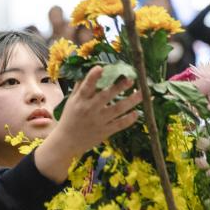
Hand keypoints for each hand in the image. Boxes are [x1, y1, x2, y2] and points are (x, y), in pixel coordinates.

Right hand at [35, 66, 141, 182]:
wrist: (67, 141)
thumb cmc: (69, 118)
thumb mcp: (71, 102)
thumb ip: (80, 87)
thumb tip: (89, 71)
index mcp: (80, 101)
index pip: (86, 87)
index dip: (92, 77)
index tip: (100, 67)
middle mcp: (89, 109)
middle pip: (106, 96)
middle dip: (119, 86)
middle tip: (131, 78)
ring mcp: (98, 121)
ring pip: (118, 109)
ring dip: (131, 100)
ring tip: (142, 93)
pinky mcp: (105, 131)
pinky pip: (120, 124)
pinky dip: (130, 119)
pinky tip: (137, 113)